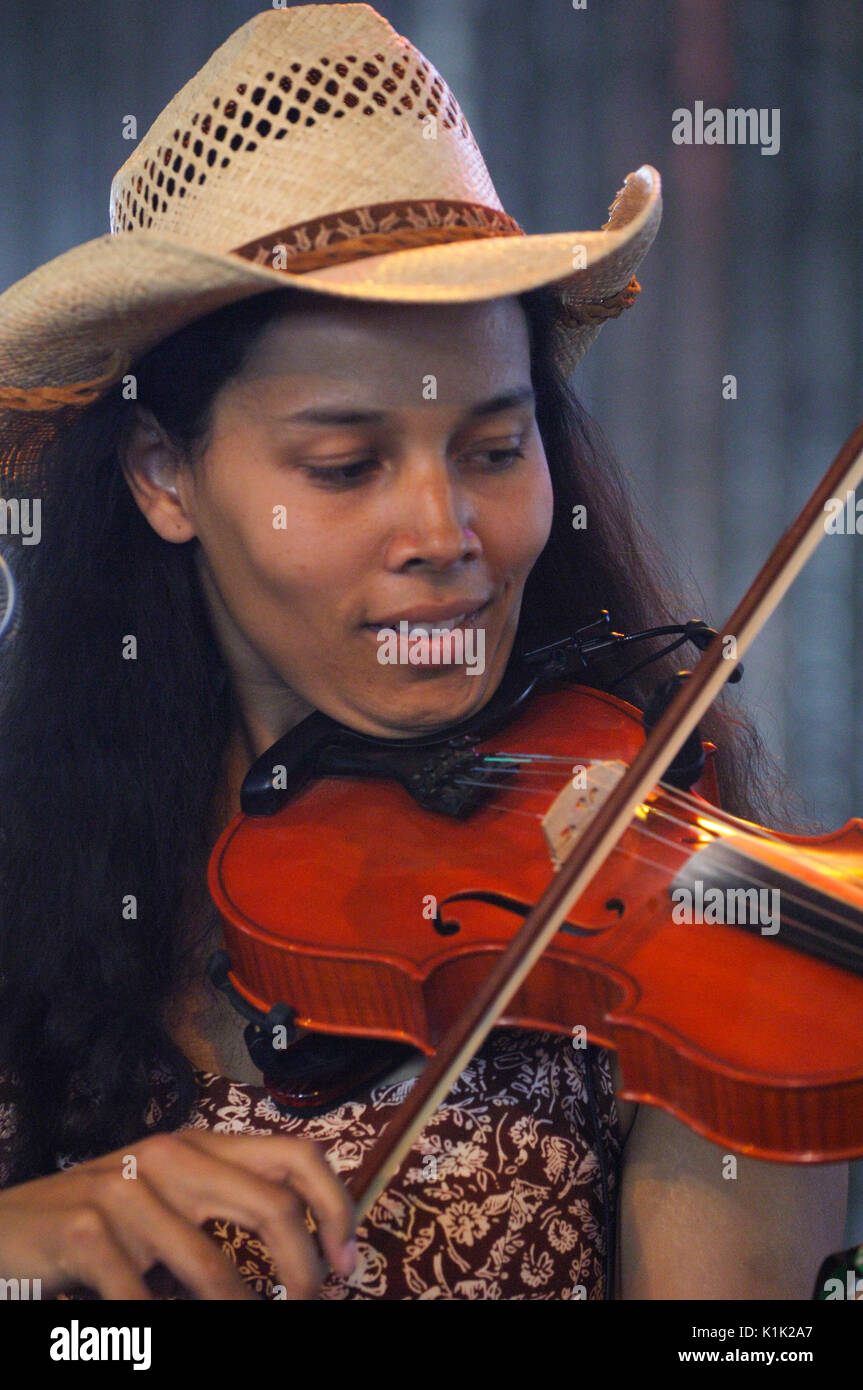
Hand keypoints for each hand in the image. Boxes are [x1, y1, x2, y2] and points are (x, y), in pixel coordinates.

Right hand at [0, 1130, 356, 1299]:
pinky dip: (163, 1329)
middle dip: (305, 1270)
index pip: (297, 1155)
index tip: (347, 1262)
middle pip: (274, 1206)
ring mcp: (128, 1189)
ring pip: (214, 1267)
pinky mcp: (87, 1230)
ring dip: (239, 1313)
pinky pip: (146, 1300)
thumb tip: (312, 1259)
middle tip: (312, 1307)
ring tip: (245, 1331)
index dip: (336, 1208)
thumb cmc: (99, 1226)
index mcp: (201, 1145)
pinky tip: (157, 1335)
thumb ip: (226, 1212)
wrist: (7, 1229)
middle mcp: (172, 1156)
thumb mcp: (170, 1203)